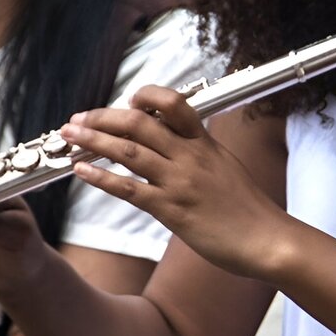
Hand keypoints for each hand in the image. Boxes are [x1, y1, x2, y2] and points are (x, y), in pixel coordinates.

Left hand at [60, 86, 291, 278]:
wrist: (267, 239)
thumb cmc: (248, 208)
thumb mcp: (226, 167)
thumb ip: (200, 152)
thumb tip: (178, 141)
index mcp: (205, 142)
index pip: (173, 103)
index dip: (146, 96)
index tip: (126, 101)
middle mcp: (190, 156)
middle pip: (139, 122)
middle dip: (102, 117)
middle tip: (78, 119)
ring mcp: (180, 182)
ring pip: (128, 151)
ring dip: (93, 140)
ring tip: (69, 136)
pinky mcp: (172, 210)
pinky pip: (129, 189)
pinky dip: (101, 177)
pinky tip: (81, 171)